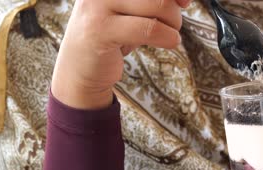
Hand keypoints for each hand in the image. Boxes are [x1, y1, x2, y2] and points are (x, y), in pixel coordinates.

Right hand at [51, 0, 190, 108]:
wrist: (79, 69)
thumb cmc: (111, 36)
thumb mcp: (130, 11)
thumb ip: (151, 1)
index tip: (184, 2)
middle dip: (174, 8)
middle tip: (173, 24)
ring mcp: (97, 5)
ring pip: (158, 5)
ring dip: (174, 22)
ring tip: (170, 34)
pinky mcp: (101, 30)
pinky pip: (149, 28)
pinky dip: (168, 37)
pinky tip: (170, 42)